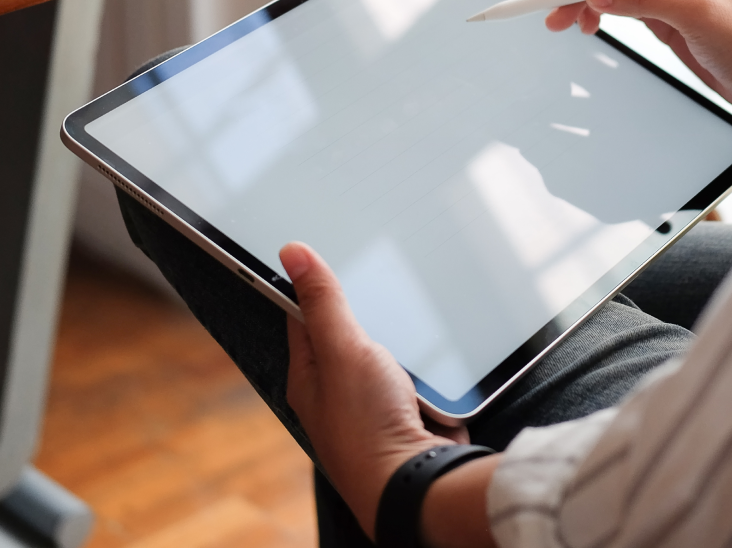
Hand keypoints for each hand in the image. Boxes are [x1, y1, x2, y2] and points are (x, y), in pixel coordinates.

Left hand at [280, 242, 468, 539]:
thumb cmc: (368, 425)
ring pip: (391, 350)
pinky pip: (420, 374)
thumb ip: (323, 301)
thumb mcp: (342, 348)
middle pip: (351, 330)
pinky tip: (439, 350)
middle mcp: (339, 390)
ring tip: (416, 311)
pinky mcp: (411, 412)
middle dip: (370, 308)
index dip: (315, 281)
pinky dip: (429, 364)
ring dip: (406, 338)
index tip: (329, 249)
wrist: (417, 482)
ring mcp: (376, 402)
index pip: (304, 313)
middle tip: (385, 272)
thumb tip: (292, 252)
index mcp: (310, 374)